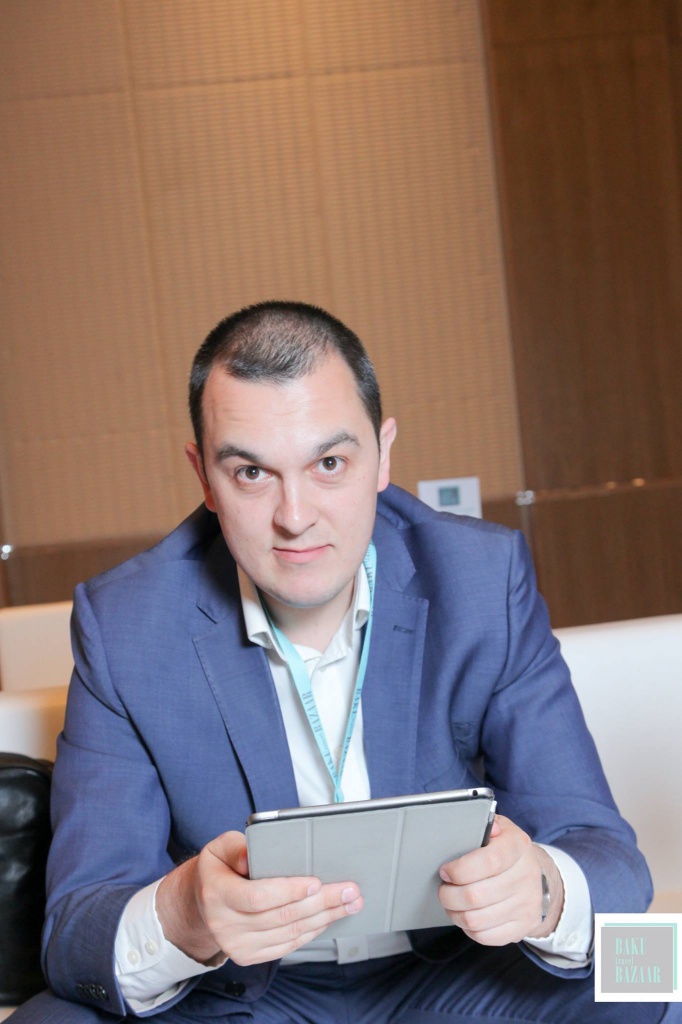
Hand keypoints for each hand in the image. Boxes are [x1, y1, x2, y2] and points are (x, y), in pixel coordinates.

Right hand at [156, 830, 362, 965]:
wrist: (200, 903)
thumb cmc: (217, 869)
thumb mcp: (218, 847)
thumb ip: (235, 846)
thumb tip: (251, 855)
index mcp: (217, 895)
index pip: (258, 897)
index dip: (289, 891)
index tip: (316, 882)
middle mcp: (225, 925)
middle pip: (281, 917)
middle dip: (321, 903)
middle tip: (350, 891)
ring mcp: (237, 946)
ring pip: (289, 934)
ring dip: (324, 918)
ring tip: (349, 903)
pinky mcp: (249, 956)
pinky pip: (287, 946)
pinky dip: (312, 932)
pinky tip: (329, 918)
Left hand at [438, 815, 563, 945]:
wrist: (533, 874)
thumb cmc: (504, 848)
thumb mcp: (497, 828)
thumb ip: (482, 825)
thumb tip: (474, 826)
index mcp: (518, 845)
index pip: (489, 861)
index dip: (460, 869)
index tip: (445, 871)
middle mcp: (526, 876)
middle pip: (476, 896)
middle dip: (449, 895)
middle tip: (443, 889)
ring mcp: (527, 904)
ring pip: (476, 920)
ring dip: (454, 913)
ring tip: (451, 902)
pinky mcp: (523, 927)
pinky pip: (485, 937)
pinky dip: (468, 928)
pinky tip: (466, 914)